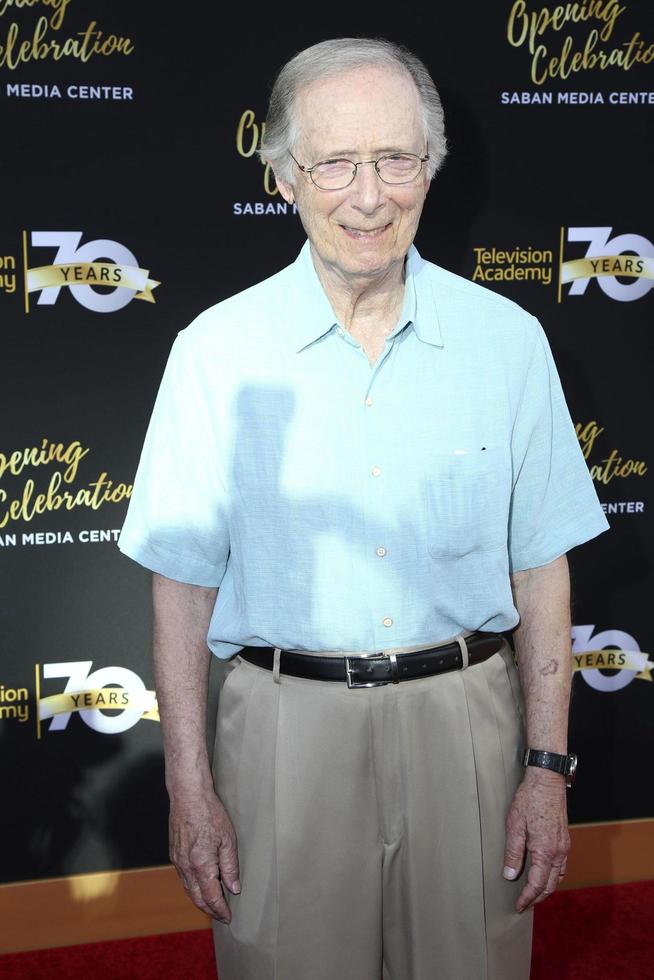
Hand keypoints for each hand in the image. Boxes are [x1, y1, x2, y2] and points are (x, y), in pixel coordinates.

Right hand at [169, 790, 240, 921]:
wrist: (188, 796)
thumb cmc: (209, 813)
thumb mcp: (227, 840)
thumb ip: (230, 866)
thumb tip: (234, 888)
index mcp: (201, 865)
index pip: (212, 897)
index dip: (221, 910)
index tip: (228, 917)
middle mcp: (186, 867)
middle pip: (197, 898)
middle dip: (210, 910)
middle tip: (221, 916)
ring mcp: (178, 861)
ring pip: (189, 889)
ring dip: (200, 900)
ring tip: (212, 905)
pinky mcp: (174, 853)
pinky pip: (183, 878)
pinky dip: (193, 887)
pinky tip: (200, 885)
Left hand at [502, 768, 570, 912]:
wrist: (547, 780)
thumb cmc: (529, 799)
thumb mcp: (514, 825)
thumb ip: (512, 852)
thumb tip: (509, 875)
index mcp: (546, 851)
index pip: (537, 884)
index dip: (527, 897)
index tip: (518, 906)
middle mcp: (559, 851)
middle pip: (551, 884)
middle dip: (538, 897)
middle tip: (524, 904)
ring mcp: (564, 845)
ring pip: (558, 876)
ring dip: (547, 887)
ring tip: (533, 892)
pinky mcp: (564, 838)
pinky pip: (561, 865)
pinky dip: (553, 875)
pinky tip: (544, 872)